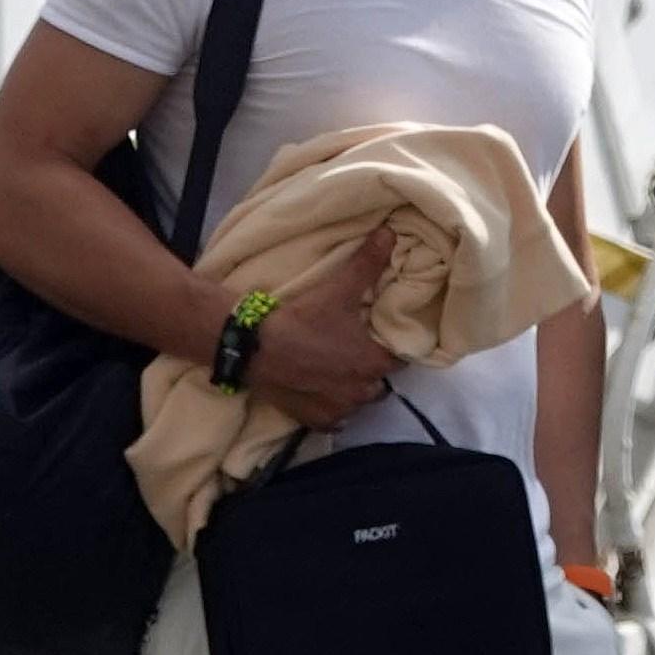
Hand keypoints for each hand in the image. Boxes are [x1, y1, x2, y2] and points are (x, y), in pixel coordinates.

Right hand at [247, 225, 399, 426]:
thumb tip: (390, 233)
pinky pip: (334, 420)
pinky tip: (321, 392)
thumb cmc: (302, 319)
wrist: (253, 348)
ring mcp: (339, 410)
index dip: (394, 347)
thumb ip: (367, 263)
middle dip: (371, 370)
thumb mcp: (337, 289)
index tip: (383, 338)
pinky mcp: (315, 421)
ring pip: (357, 402)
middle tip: (355, 352)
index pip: (401, 359)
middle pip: (379, 383)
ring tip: (336, 371)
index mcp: (374, 364)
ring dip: (351, 390)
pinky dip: (331, 408)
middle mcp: (362, 392)